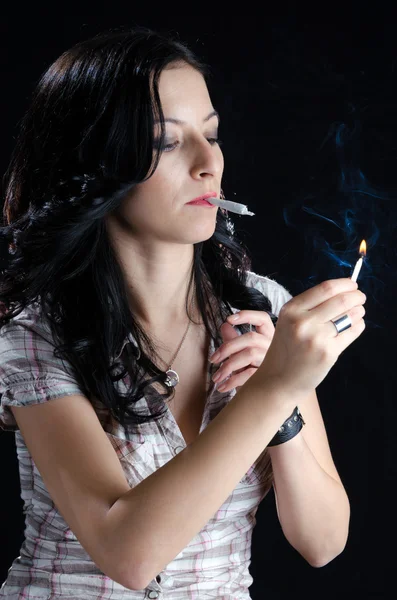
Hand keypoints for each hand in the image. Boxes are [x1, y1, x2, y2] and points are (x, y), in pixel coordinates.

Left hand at [209, 310, 274, 392]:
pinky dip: (232, 381)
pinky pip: (249, 374)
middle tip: (213, 359)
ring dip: (228, 366)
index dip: (247, 315)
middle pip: (250, 338)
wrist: (265, 394)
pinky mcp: (268, 376)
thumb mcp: (242, 353)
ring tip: (216, 377)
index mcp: (268, 336)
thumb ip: (234, 339)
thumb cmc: (253, 369)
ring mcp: (272, 360)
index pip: (263, 318)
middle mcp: (273, 346)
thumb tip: (224, 325)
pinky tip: (222, 387)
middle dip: (228, 347)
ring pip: (249, 354)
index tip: (229, 319)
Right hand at [253, 278, 365, 395]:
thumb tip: (344, 291)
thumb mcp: (289, 321)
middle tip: (360, 298)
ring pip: (349, 315)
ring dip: (358, 311)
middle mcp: (302, 321)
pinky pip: (351, 332)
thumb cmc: (287, 348)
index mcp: (291, 309)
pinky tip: (354, 326)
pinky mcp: (328, 353)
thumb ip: (311, 306)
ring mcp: (316, 338)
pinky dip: (357, 326)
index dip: (344, 284)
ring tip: (357, 312)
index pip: (325, 288)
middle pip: (341, 300)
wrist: (279, 379)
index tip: (352, 285)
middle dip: (356, 296)